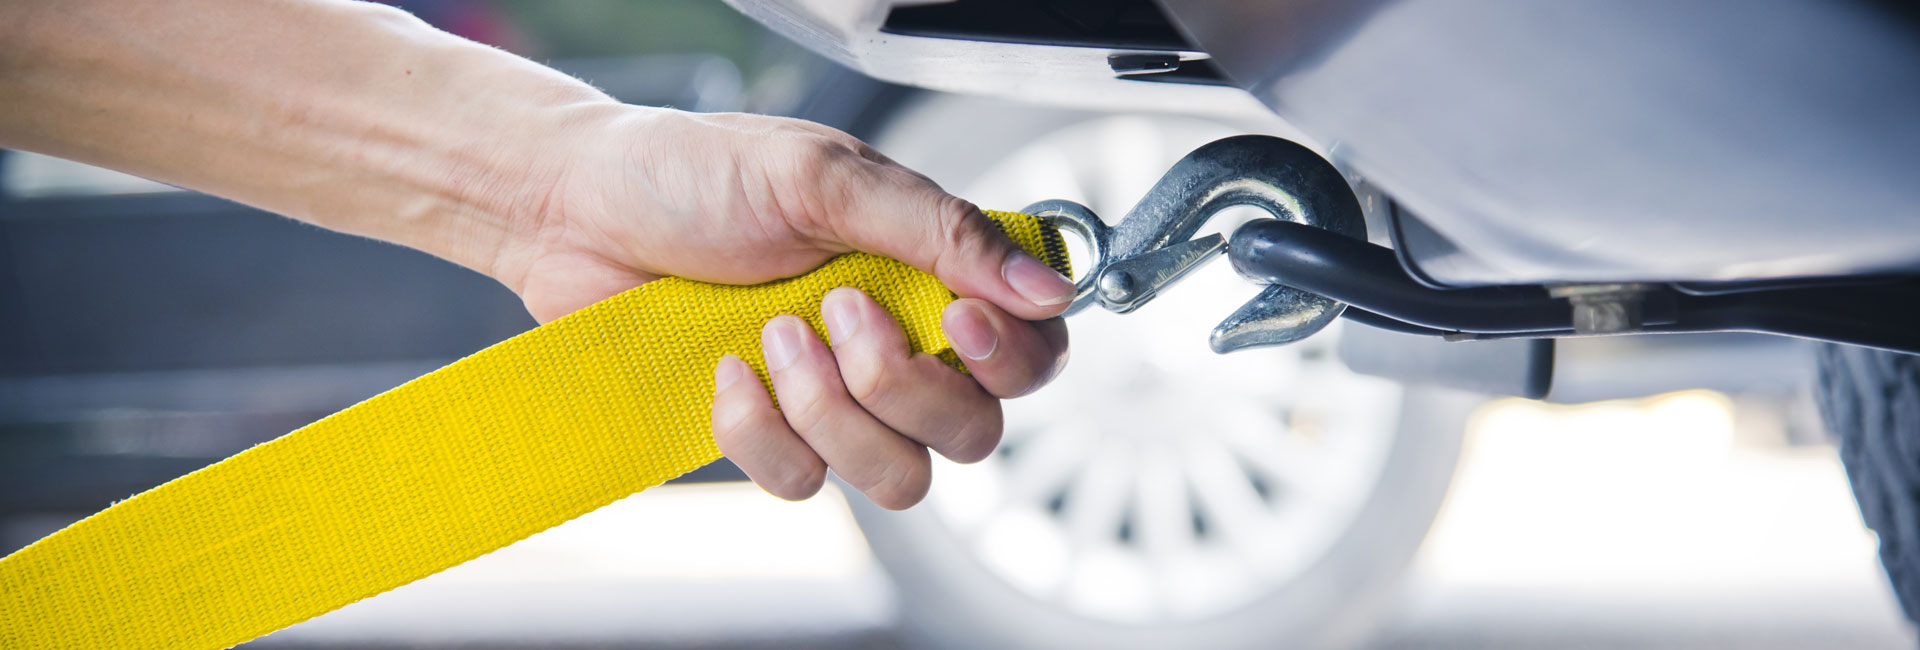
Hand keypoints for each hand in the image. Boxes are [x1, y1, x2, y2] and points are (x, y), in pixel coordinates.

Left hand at [492, 107, 1073, 508]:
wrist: (577, 212)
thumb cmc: (696, 174)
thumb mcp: (825, 177)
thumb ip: (940, 232)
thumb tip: (1048, 287)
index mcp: (929, 274)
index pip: (1032, 352)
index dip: (1012, 357)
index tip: (958, 321)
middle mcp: (898, 345)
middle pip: (974, 432)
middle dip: (903, 386)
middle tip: (838, 311)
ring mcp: (837, 402)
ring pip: (899, 478)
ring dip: (833, 414)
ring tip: (773, 335)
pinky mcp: (772, 438)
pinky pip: (803, 484)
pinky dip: (761, 431)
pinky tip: (725, 370)